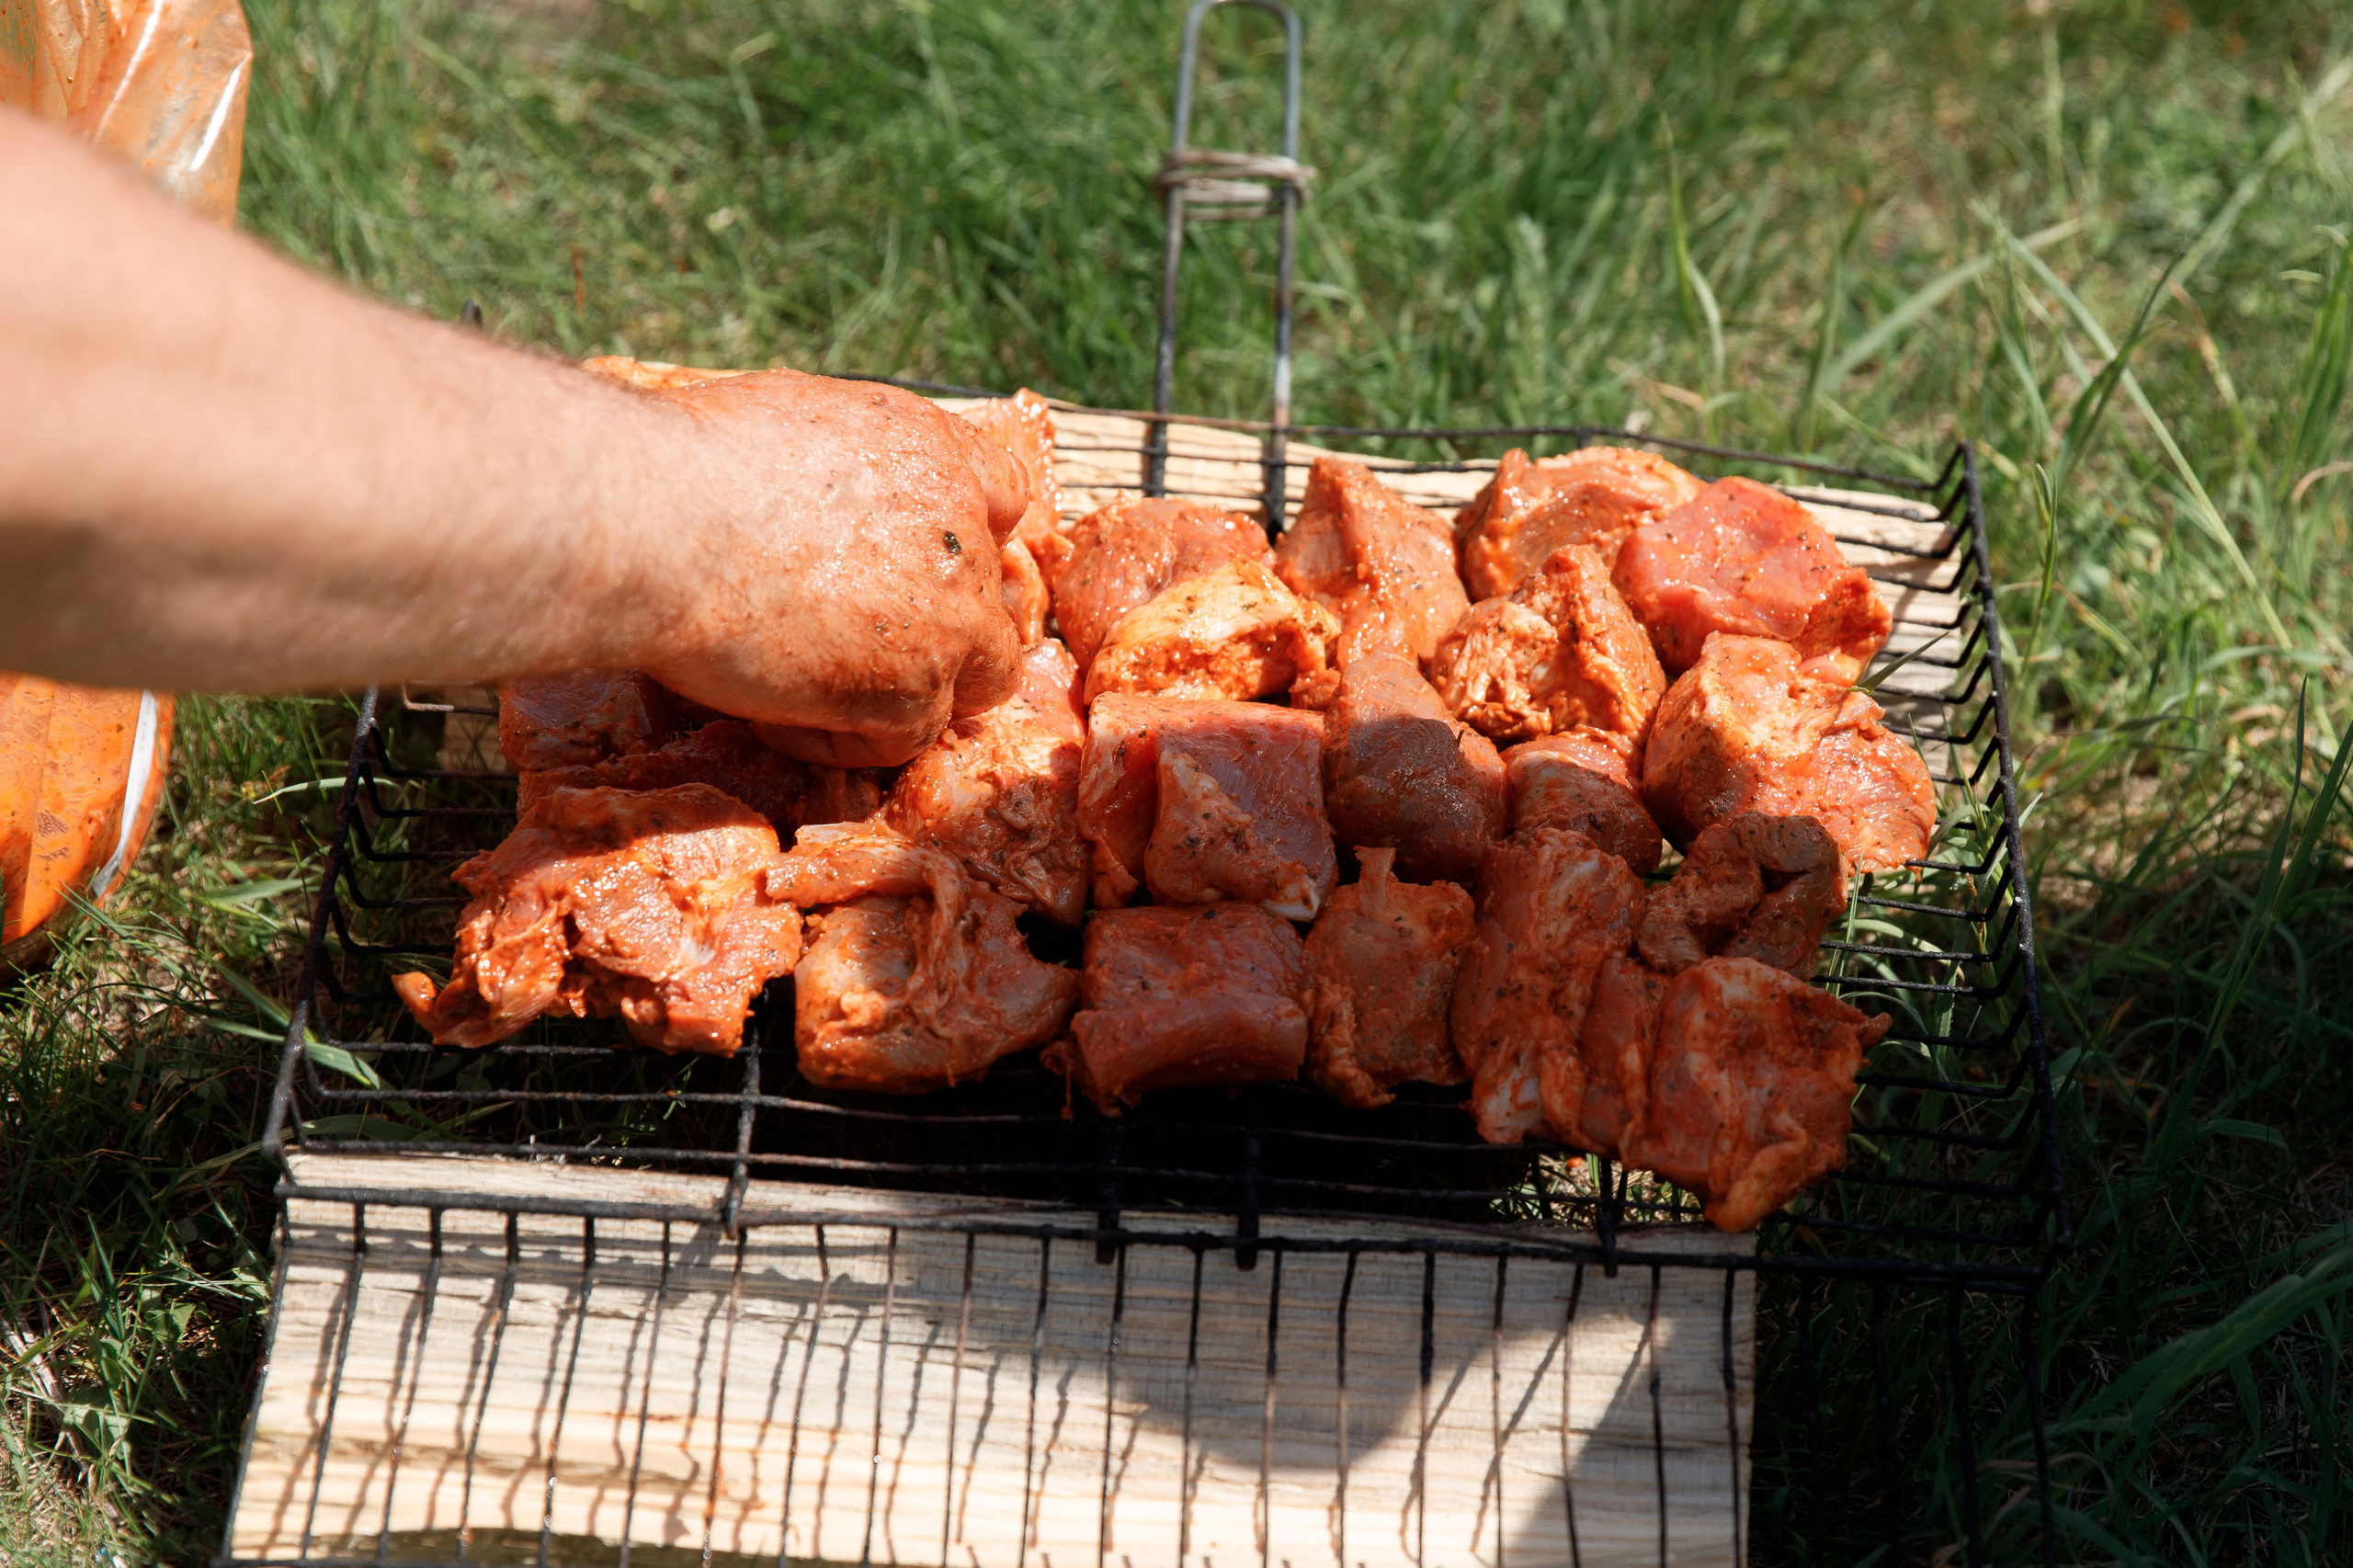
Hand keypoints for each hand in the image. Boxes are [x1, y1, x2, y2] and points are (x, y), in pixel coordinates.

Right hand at [635, 370, 1027, 766]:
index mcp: (935, 453)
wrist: (656, 523)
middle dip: (948, 628)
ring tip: (818, 688)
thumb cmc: (686, 464)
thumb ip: (846, 465)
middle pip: (997, 601)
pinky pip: (906, 739)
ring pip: (979, 679)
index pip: (1004, 497)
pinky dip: (844, 739)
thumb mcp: (793, 422)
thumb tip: (820, 488)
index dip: (968, 538)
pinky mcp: (911, 692)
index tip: (918, 566)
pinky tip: (775, 718)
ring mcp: (949, 617)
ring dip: (910, 691)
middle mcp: (960, 533)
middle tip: (874, 645)